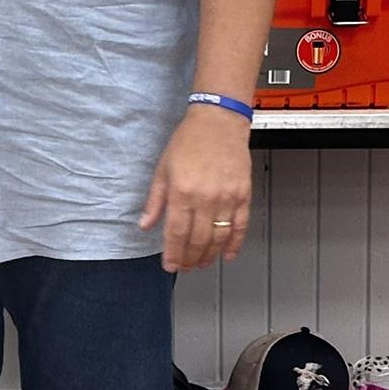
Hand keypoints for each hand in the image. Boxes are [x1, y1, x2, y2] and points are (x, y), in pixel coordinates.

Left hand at [139, 107, 252, 271]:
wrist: (219, 122)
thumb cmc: (189, 141)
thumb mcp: (163, 169)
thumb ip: (155, 200)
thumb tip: (145, 224)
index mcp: (182, 192)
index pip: (176, 233)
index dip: (173, 254)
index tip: (169, 265)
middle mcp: (205, 198)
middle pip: (198, 240)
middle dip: (189, 259)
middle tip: (184, 267)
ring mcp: (227, 198)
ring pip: (219, 237)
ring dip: (209, 255)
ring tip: (201, 263)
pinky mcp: (243, 195)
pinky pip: (240, 226)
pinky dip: (234, 243)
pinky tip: (227, 254)